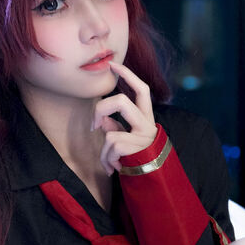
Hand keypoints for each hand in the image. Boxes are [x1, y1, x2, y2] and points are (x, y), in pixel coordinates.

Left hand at [92, 61, 156, 175]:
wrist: (150, 179)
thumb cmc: (135, 157)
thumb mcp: (125, 138)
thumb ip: (115, 126)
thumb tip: (103, 121)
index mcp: (146, 116)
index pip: (141, 89)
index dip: (127, 75)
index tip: (113, 65)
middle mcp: (147, 123)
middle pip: (120, 101)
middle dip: (100, 109)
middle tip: (93, 125)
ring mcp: (142, 136)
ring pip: (110, 132)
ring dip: (104, 150)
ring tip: (109, 161)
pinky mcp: (136, 149)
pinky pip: (110, 148)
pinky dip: (107, 159)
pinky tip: (113, 168)